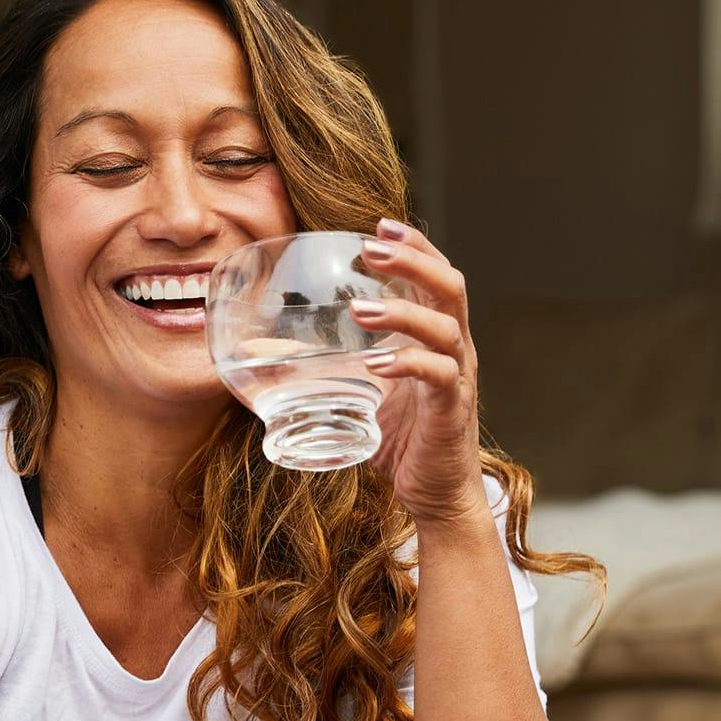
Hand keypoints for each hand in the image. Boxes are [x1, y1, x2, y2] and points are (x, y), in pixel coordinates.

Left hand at [352, 217, 491, 531]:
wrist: (436, 495)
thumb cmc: (401, 441)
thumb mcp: (360, 393)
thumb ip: (326, 365)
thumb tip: (263, 349)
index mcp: (436, 336)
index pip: (434, 276)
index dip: (413, 246)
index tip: (378, 224)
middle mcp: (454, 348)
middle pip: (448, 285)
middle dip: (413, 259)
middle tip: (372, 246)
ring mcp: (457, 377)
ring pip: (445, 325)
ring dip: (402, 310)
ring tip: (360, 308)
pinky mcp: (452, 409)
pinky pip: (437, 375)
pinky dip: (407, 363)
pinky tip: (376, 362)